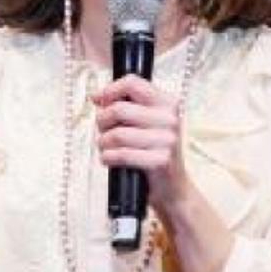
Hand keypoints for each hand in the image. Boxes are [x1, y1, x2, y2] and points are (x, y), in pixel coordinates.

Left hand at [91, 73, 189, 218]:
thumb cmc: (154, 153)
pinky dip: (108, 158)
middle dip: (102, 121)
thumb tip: (97, 97)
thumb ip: (127, 106)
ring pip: (117, 134)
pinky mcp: (160, 161)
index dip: (109, 90)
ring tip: (107, 148)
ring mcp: (167, 140)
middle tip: (103, 131)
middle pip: (119, 109)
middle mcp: (170, 118)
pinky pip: (121, 154)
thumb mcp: (148, 123)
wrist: (174, 188)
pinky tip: (110, 160)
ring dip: (103, 143)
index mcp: (168, 103)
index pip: (132, 83)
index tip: (99, 101)